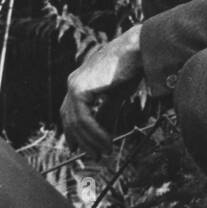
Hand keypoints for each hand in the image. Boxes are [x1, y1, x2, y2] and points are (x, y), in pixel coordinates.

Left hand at [59, 27, 143, 157]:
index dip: (74, 133)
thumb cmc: (130, 68)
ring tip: (105, 151)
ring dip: (91, 140)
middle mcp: (73, 83)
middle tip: (95, 156)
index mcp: (79, 82)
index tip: (80, 149)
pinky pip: (84, 118)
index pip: (70, 113)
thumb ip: (106, 112)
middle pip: (70, 120)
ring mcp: (74, 85)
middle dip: (82, 141)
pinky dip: (95, 133)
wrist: (136, 51)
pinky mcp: (80, 88)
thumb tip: (104, 135)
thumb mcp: (116, 95)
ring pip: (76, 122)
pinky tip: (106, 141)